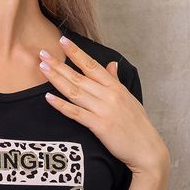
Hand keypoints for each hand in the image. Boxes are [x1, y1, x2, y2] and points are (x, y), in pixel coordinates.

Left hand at [40, 37, 168, 176]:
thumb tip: (112, 64)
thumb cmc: (138, 126)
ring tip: (42, 68)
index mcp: (115, 87)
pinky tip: (49, 98)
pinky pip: (76, 113)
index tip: (63, 40)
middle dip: (59, 64)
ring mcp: (104, 110)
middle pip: (79, 76)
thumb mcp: (129, 98)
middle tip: (42, 53)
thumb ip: (116, 81)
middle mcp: (109, 95)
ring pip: (75, 91)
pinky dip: (61, 105)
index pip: (92, 65)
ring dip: (57, 79)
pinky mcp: (99, 126)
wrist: (146, 149)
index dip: (76, 52)